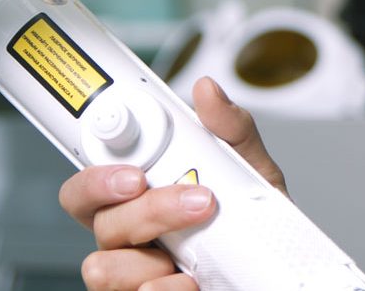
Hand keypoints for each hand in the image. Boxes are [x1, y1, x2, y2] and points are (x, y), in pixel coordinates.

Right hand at [59, 77, 287, 290]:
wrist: (278, 269)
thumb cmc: (251, 222)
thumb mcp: (250, 170)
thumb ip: (230, 130)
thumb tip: (207, 92)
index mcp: (134, 200)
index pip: (86, 187)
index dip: (95, 178)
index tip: (135, 175)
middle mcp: (127, 239)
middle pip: (99, 223)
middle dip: (146, 211)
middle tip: (195, 202)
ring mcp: (134, 275)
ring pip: (103, 269)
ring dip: (151, 259)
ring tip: (195, 256)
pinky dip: (168, 289)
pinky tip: (195, 282)